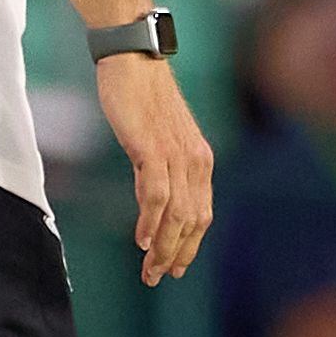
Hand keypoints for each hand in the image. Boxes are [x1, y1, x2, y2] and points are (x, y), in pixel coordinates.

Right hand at [99, 53, 213, 284]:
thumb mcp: (158, 138)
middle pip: (193, 221)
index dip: (189, 246)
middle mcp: (196, 160)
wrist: (133, 59)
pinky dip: (150, 221)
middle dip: (176, 254)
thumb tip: (151, 202)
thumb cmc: (141, 95)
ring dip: (163, 246)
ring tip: (148, 267)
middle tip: (156, 277)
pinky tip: (141, 239)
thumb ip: (159, 168)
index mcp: (200, 160)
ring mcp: (176, 155)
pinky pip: (156, 195)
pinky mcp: (153, 148)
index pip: (201, 214)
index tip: (172, 268)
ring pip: (177, 214)